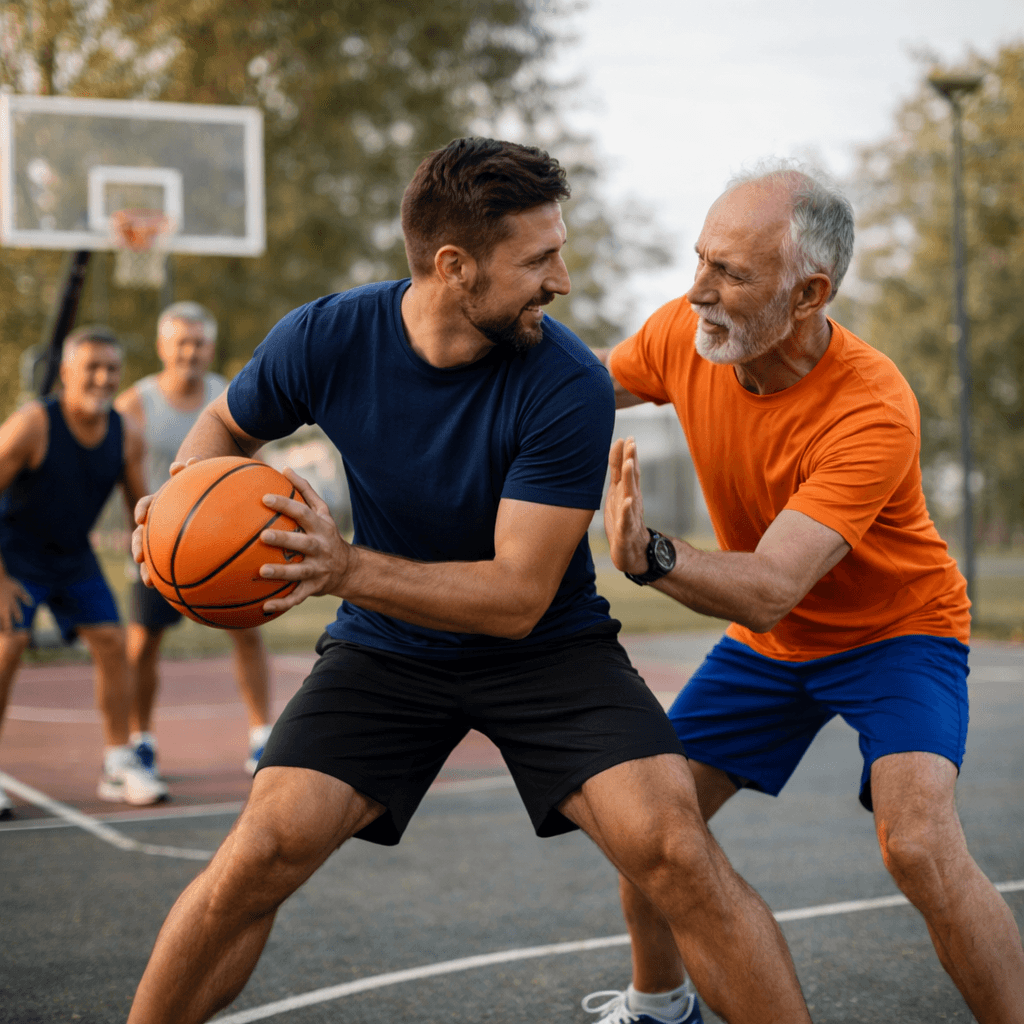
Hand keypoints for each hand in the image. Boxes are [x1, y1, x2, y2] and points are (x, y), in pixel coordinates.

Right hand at [0, 573, 31, 631]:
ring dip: (2, 626)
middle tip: (9, 634)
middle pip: (6, 621)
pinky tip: (0, 627)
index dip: (19, 621)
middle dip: (8, 628)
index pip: (17, 615)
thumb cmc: (7, 583)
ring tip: (2, 632)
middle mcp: (4, 608)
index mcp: (11, 604)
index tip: (20, 626)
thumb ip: (23, 596)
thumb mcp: (18, 588)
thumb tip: (31, 604)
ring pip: (1, 620)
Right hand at [131, 459, 194, 585]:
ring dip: (149, 569)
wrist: (213, 498)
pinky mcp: (177, 550)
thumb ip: (191, 471)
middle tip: (139, 558)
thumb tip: (187, 461)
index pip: (148, 504)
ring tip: (150, 582)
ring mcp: (168, 536)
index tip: (141, 519)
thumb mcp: (199, 477)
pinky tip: (175, 594)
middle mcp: (162, 521)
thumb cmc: (205, 485)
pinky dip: (170, 578)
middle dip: (140, 547)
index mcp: (165, 502)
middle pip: (144, 534)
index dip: (143, 510)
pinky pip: (172, 567)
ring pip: (154, 555)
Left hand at [258, 467, 351, 613]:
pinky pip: (298, 597)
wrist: (348, 568)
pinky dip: (283, 603)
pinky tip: (264, 607)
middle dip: (284, 539)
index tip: (265, 498)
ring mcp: (319, 569)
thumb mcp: (322, 512)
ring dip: (282, 572)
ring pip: (300, 571)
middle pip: (303, 543)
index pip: (303, 513)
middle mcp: (321, 547)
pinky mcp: (315, 588)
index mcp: (321, 527)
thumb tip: (285, 468)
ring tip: (261, 572)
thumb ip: (305, 490)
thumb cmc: (327, 534)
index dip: (285, 505)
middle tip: (262, 535)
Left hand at [604, 437, 649, 574]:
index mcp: (628, 491)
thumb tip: (618, 445)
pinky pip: (626, 520)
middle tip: (632, 443)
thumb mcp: (618, 493)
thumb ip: (618, 470)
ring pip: (630, 494)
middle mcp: (631, 500)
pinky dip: (626, 511)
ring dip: (630, 479)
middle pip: (631, 478)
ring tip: (629, 464)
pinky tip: (627, 502)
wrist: (632, 551)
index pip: (628, 470)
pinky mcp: (625, 531)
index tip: (628, 437)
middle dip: (631, 460)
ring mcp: (629, 515)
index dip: (628, 454)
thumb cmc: (623, 519)